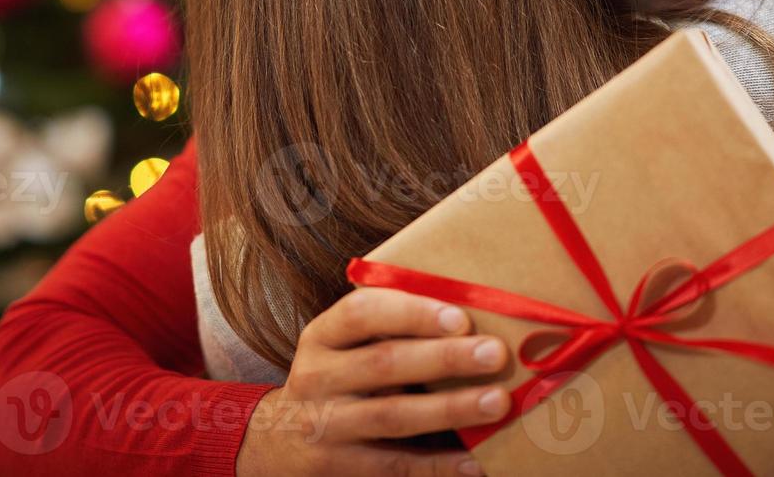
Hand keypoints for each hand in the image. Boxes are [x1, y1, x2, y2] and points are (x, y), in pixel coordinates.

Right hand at [236, 287, 510, 475]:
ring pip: (392, 416)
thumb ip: (386, 329)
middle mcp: (316, 378)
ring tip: (497, 402)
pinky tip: (475, 462)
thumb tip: (468, 315)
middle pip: (383, 364)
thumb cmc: (334, 380)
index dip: (411, 313)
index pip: (361, 313)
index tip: (460, 317)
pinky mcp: (337, 467)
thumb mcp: (340, 348)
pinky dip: (437, 466)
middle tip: (494, 353)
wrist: (276, 442)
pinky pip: (394, 466)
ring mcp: (325, 426)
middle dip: (443, 358)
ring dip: (449, 409)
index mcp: (321, 337)